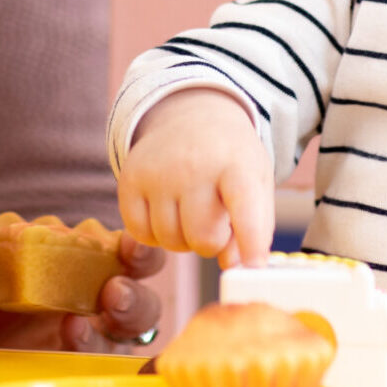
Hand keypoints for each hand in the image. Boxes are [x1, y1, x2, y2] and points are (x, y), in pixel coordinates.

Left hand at [0, 231, 166, 348]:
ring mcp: (74, 321)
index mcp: (51, 248)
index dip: (123, 237)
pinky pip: (95, 348)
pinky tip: (74, 333)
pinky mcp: (67, 358)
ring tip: (110, 302)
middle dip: (140, 263)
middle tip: (124, 269)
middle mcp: (72, 280)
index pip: (101, 236)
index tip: (121, 239)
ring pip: (128, 309)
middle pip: (128, 268)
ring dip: (131, 303)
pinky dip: (91, 339)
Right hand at [118, 88, 273, 267]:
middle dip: (212, 242)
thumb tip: (231, 265)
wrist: (191, 116)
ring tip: (191, 212)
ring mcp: (158, 170)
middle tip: (215, 221)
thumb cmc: (230, 159)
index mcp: (237, 163)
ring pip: (170, 240)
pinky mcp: (130, 177)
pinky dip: (154, 234)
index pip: (245, 210)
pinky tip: (167, 212)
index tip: (255, 270)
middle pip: (203, 238)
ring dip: (183, 238)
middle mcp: (194, 164)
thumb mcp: (256, 182)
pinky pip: (140, 233)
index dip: (250, 243)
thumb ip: (255, 227)